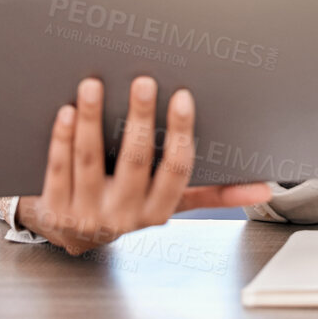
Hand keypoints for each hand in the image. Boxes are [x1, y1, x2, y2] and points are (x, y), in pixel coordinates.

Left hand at [16, 76, 271, 254]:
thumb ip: (212, 194)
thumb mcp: (168, 205)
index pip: (176, 171)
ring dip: (92, 121)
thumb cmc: (126, 207)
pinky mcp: (54, 210)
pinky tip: (66, 111)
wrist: (69, 237)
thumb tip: (263, 188)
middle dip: (140, 119)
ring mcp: (86, 214)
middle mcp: (123, 216)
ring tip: (94, 85)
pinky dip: (62, 139)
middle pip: (135, 162)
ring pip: (91, 161)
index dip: (181, 133)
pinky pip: (58, 169)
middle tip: (144, 81)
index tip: (183, 97)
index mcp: (156, 211)